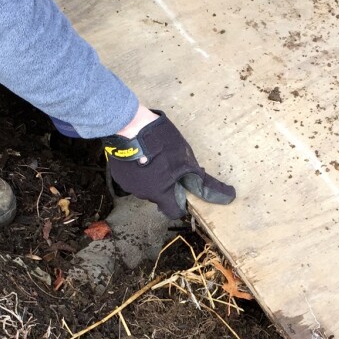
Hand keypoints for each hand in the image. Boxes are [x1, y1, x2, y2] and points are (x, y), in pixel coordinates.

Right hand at [104, 111, 235, 218]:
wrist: (131, 127)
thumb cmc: (161, 142)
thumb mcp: (186, 159)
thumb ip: (199, 179)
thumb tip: (218, 192)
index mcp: (161, 193)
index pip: (173, 212)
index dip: (181, 205)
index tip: (184, 195)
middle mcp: (144, 194)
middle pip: (160, 196)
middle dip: (166, 185)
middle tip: (170, 167)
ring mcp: (129, 185)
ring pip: (146, 186)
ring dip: (152, 176)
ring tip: (154, 157)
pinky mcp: (119, 174)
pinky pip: (134, 177)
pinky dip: (139, 169)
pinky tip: (141, 155)